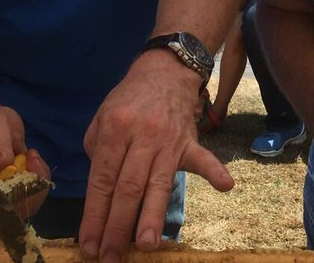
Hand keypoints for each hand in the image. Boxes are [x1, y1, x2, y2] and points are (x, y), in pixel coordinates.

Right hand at [0, 103, 49, 213]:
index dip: (15, 192)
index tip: (27, 163)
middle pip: (10, 211)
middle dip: (30, 187)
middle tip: (31, 156)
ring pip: (23, 207)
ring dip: (36, 183)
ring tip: (31, 156)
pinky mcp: (9, 196)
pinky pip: (29, 199)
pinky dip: (38, 182)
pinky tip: (32, 161)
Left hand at [79, 52, 232, 262]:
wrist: (165, 70)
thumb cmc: (129, 99)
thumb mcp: (101, 116)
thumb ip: (96, 150)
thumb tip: (100, 189)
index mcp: (114, 129)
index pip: (101, 179)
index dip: (94, 214)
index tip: (88, 245)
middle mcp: (141, 135)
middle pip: (127, 187)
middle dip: (117, 226)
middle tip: (110, 259)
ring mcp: (168, 139)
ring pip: (158, 182)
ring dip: (152, 215)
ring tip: (146, 245)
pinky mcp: (190, 141)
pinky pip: (204, 157)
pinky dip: (215, 171)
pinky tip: (225, 186)